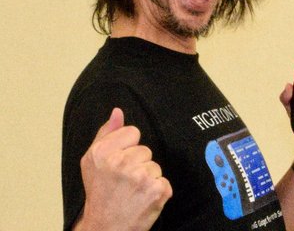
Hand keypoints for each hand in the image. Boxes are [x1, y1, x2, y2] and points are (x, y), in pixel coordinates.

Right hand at [74, 108, 172, 230]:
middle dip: (138, 164)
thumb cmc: (99, 192)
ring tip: (133, 191)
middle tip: (125, 181)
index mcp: (104, 152)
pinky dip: (157, 191)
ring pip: (155, 166)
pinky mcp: (157, 191)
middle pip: (145, 150)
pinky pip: (164, 181)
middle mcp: (121, 163)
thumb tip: (118, 111)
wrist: (104, 228)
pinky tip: (143, 199)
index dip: (127, 147)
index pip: (133, 132)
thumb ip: (107, 132)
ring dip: (148, 178)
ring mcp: (141, 177)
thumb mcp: (93, 160)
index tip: (119, 163)